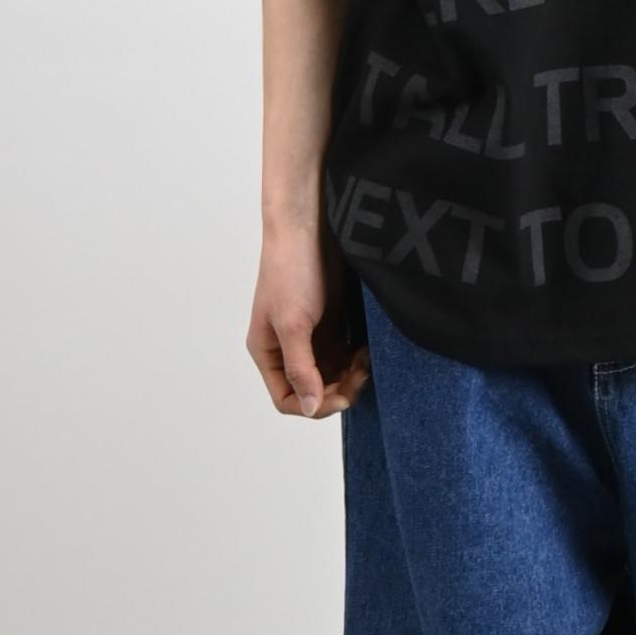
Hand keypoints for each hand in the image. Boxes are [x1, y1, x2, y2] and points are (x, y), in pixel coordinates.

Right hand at [247, 218, 370, 418]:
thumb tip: (310, 406)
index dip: (314, 405)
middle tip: (361, 374)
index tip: (342, 395)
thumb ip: (301, 368)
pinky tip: (368, 349)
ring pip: (331, 374)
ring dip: (350, 374)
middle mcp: (286, 349)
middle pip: (313, 390)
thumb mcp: (293, 324)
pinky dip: (356, 358)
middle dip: (338, 388)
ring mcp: (309, 337)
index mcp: (268, 352)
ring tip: (366, 358)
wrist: (310, 227)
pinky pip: (343, 355)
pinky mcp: (330, 324)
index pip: (287, 398)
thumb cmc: (291, 271)